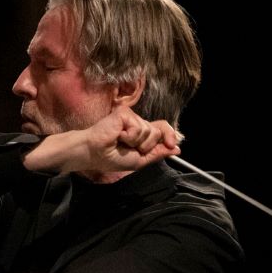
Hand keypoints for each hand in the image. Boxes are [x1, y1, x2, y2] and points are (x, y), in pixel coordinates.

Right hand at [24, 106, 180, 178]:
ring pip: (149, 130)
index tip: (173, 145)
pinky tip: (118, 136)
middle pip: (159, 130)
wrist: (94, 154)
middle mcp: (138, 122)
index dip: (170, 136)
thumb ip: (158, 152)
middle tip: (129, 148)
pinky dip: (129, 137)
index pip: (163, 128)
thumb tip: (177, 148)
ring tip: (121, 142)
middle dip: (148, 145)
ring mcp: (131, 116)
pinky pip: (139, 127)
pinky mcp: (124, 113)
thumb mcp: (140, 159)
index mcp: (142, 132)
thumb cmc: (110, 157)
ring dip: (136, 143)